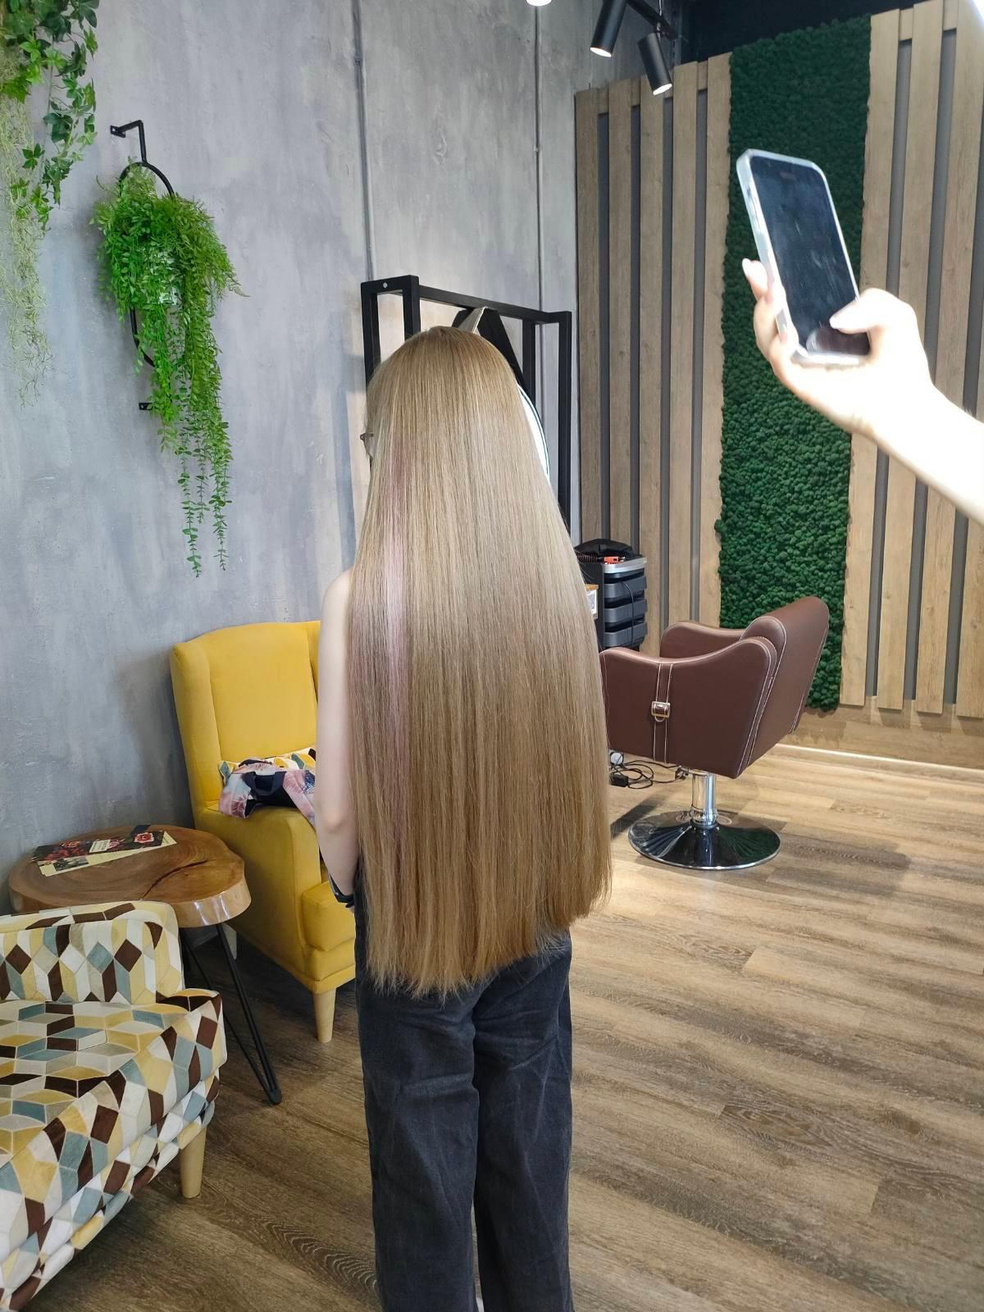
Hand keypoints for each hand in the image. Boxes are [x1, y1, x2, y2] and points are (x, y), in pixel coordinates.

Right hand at [742, 259, 931, 442]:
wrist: (906, 402)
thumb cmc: (901, 363)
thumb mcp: (896, 314)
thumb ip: (872, 300)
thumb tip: (836, 320)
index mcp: (825, 327)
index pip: (793, 302)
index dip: (774, 283)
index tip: (762, 261)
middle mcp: (809, 345)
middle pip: (772, 318)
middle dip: (760, 292)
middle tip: (757, 270)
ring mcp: (804, 366)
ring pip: (768, 340)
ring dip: (766, 316)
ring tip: (775, 294)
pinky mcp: (805, 387)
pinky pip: (782, 366)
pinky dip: (779, 348)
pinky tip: (790, 332)